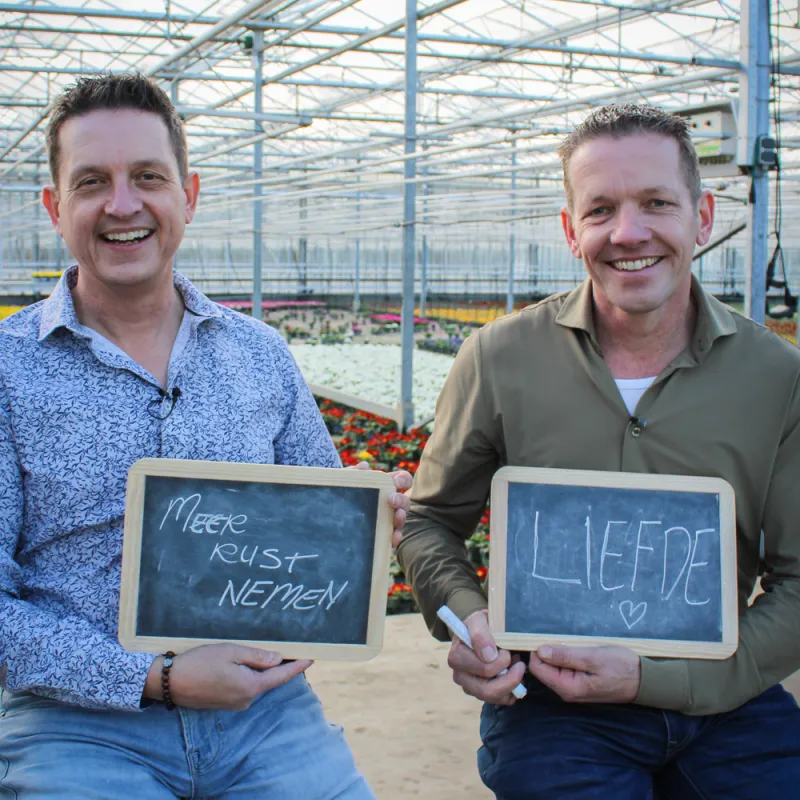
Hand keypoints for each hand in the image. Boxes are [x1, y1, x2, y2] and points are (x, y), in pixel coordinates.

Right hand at [143, 644, 311, 710]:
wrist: (169, 683)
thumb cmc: (200, 663)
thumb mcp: (231, 652)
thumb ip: (257, 657)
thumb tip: (279, 659)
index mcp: (250, 687)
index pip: (281, 677)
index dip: (297, 666)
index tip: (311, 658)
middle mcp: (245, 700)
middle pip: (268, 679)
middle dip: (277, 665)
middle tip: (288, 646)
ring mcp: (235, 704)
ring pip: (255, 682)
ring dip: (260, 669)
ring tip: (261, 650)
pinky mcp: (225, 703)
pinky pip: (244, 686)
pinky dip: (248, 675)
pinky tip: (242, 663)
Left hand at [348, 461, 411, 546]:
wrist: (327, 512)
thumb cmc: (341, 493)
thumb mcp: (344, 482)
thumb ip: (352, 473)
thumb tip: (364, 466)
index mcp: (384, 487)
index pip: (402, 480)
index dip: (403, 479)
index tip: (397, 481)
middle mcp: (389, 504)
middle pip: (404, 502)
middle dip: (401, 500)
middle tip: (392, 500)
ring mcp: (386, 521)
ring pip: (400, 520)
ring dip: (401, 518)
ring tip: (398, 515)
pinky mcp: (380, 536)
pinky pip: (392, 538)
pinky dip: (395, 537)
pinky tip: (394, 536)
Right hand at [447, 610, 525, 705]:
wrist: (487, 630)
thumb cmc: (482, 625)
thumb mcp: (479, 619)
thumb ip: (480, 632)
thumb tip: (487, 656)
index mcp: (456, 656)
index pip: (478, 668)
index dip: (497, 663)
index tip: (507, 651)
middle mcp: (460, 675)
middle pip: (485, 690)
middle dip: (508, 677)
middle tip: (519, 662)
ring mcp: (470, 687)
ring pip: (493, 697)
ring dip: (511, 683)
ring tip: (517, 667)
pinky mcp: (482, 694)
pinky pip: (500, 700)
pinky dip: (512, 690)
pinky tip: (512, 675)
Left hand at [528, 644, 640, 703]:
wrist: (644, 680)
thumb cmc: (621, 667)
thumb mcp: (593, 657)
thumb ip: (565, 656)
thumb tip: (540, 651)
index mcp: (568, 687)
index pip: (538, 668)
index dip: (538, 650)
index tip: (547, 636)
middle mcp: (567, 691)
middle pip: (544, 668)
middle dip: (549, 651)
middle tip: (565, 638)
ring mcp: (573, 688)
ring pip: (554, 666)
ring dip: (560, 653)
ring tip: (575, 643)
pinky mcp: (580, 683)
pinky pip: (565, 668)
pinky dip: (568, 657)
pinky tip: (580, 650)